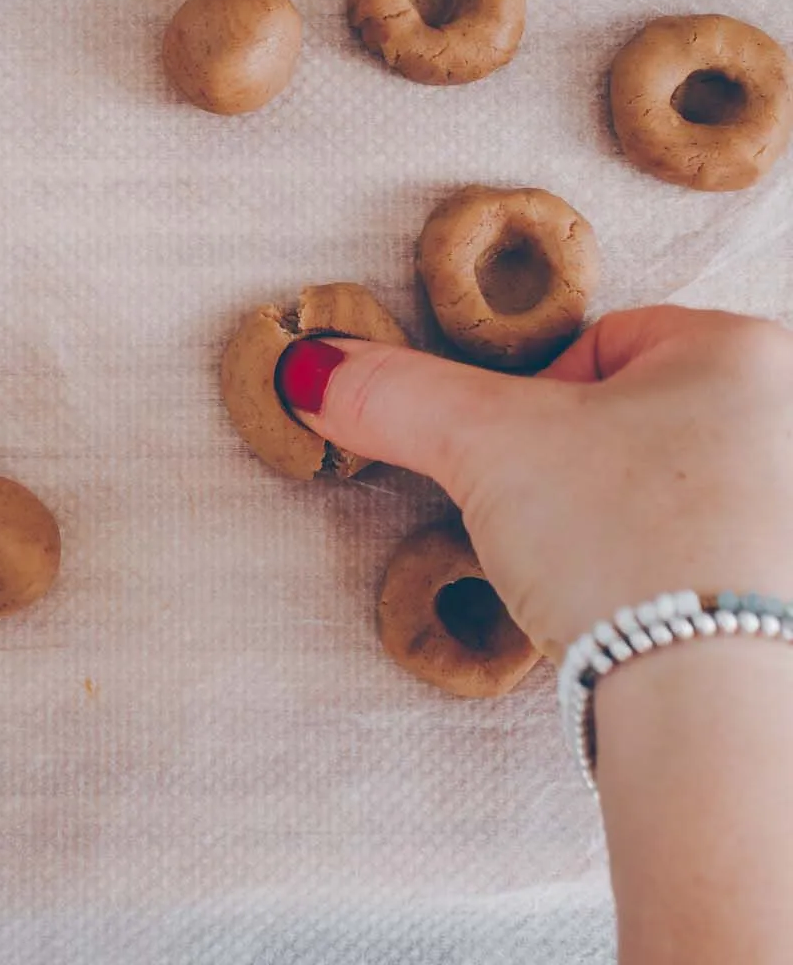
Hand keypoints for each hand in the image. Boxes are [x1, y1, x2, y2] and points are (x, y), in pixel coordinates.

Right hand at [276, 305, 792, 658]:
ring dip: (617, 531)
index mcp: (745, 354)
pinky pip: (707, 568)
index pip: (599, 344)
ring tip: (596, 582)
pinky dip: (664, 588)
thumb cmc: (630, 543)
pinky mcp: (785, 597)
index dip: (533, 404)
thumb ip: (394, 395)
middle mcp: (791, 424)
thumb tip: (312, 370)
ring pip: (671, 497)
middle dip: (575, 472)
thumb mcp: (483, 445)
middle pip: (635, 422)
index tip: (520, 466)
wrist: (714, 713)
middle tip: (550, 526)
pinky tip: (644, 623)